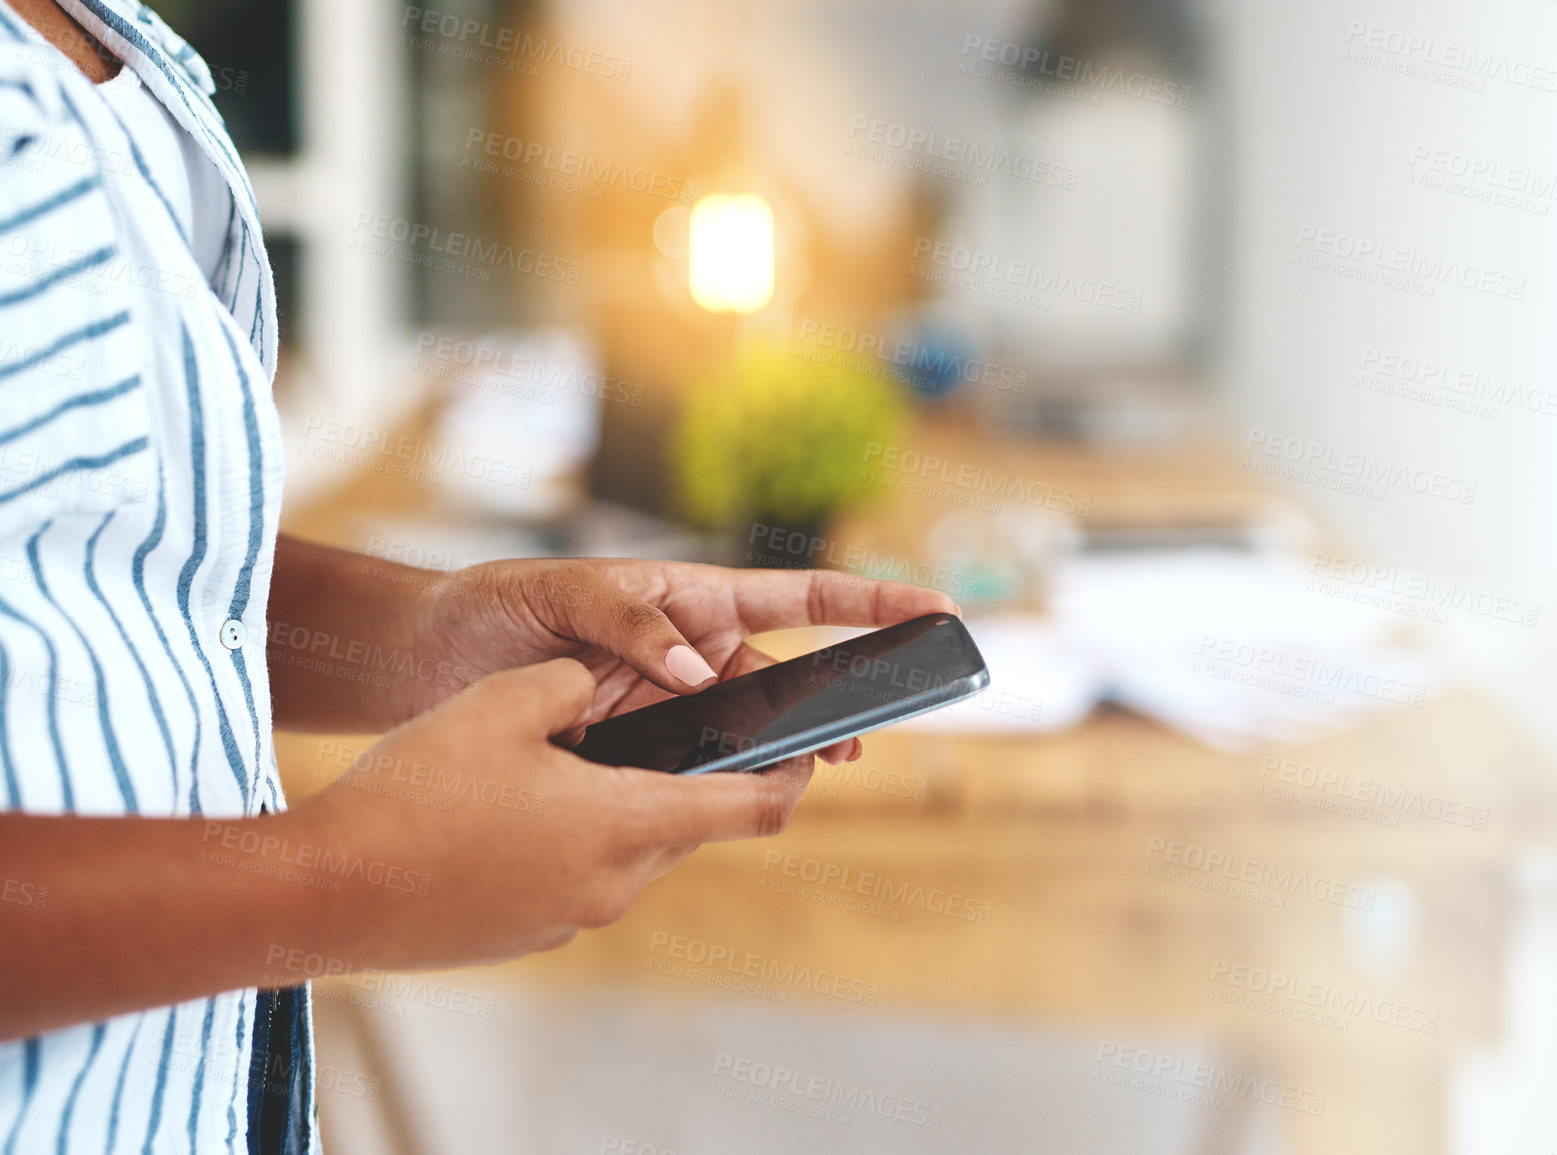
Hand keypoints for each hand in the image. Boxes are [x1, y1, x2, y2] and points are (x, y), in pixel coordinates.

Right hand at [290, 659, 816, 970]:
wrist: (327, 893)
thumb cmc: (418, 792)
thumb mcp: (507, 702)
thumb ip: (576, 682)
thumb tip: (597, 685)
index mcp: (630, 824)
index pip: (754, 808)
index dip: (793, 775)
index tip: (809, 750)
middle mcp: (618, 883)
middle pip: (692, 826)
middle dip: (691, 777)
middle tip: (665, 726)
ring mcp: (573, 918)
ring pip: (634, 851)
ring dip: (627, 806)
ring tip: (574, 758)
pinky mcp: (531, 934)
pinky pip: (583, 878)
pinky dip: (578, 838)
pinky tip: (519, 806)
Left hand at [399, 559, 958, 761]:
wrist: (423, 661)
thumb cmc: (493, 605)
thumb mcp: (559, 592)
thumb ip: (629, 620)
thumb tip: (694, 669)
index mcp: (690, 597)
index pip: (796, 598)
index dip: (868, 603)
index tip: (935, 607)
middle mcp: (692, 653)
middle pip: (785, 679)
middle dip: (829, 707)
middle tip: (853, 744)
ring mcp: (669, 707)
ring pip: (745, 735)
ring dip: (774, 756)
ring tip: (800, 781)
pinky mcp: (636, 752)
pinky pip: (690, 771)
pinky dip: (710, 788)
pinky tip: (722, 803)